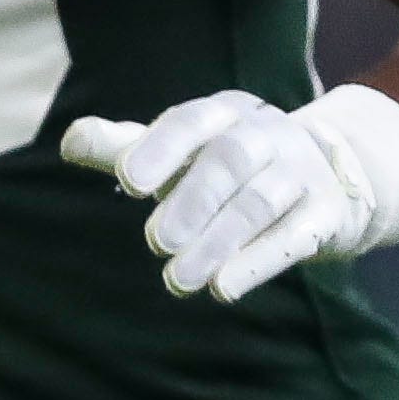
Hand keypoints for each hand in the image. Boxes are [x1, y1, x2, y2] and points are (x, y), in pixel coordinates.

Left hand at [61, 85, 398, 303]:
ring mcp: (302, 171)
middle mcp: (266, 133)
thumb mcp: (181, 150)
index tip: (126, 182)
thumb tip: (69, 141)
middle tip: (155, 242)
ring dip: (218, 243)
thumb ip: (125, 147)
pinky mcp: (328, 214)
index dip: (159, 148)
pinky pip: (295, 236)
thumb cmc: (229, 164)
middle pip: (228, 162)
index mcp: (224, 111)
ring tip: (179, 280)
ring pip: (260, 204)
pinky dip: (258, 262)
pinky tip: (224, 288)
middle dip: (190, 202)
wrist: (330, 179)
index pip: (190, 121)